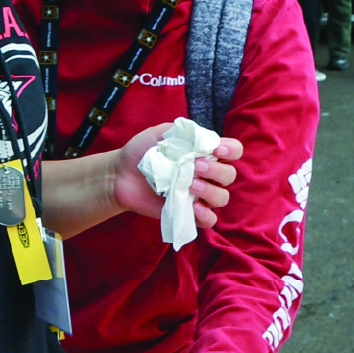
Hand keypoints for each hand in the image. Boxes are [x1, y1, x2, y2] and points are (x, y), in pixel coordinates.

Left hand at [109, 119, 241, 232]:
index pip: (233, 151)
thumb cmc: (141, 152)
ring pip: (222, 198)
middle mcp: (207, 175)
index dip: (231, 150)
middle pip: (230, 175)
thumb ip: (183, 132)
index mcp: (205, 153)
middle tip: (194, 166)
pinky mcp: (189, 214)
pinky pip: (209, 220)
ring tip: (190, 185)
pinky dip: (206, 215)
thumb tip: (203, 137)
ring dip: (210, 191)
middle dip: (216, 170)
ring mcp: (199, 196)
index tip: (216, 150)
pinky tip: (193, 207)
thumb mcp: (161, 133)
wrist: (120, 174)